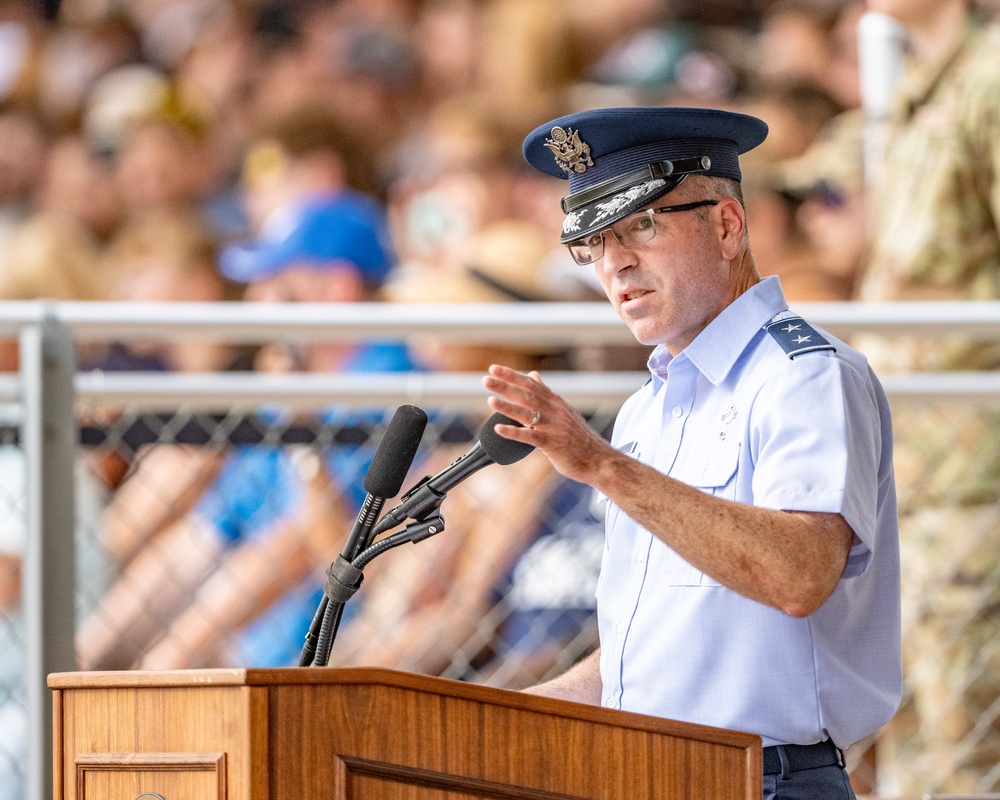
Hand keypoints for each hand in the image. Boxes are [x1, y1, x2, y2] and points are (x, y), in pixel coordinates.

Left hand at [482, 364, 611, 483]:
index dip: (512, 375)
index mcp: (556, 402)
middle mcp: (555, 411)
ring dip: (507, 406)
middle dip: (505, 386)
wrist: (599, 460)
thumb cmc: (579, 438)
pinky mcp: (553, 444)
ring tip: (490, 399)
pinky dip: (513, 432)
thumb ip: (546, 394)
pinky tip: (499, 429)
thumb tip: (533, 375)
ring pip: (528, 413)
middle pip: (527, 395)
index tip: (494, 368)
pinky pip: (530, 437)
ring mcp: (554, 427)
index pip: (531, 384)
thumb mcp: (564, 411)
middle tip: (486, 379)